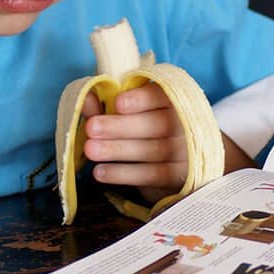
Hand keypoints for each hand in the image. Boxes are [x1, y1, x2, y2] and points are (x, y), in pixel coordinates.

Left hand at [81, 83, 186, 203]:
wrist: (177, 164)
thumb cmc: (147, 128)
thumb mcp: (129, 112)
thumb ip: (107, 104)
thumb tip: (86, 97)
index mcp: (175, 99)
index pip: (162, 95)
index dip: (141, 99)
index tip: (117, 103)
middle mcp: (186, 124)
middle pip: (157, 123)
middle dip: (120, 126)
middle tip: (92, 128)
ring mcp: (187, 152)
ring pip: (152, 150)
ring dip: (117, 150)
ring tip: (90, 149)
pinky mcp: (181, 177)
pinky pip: (152, 175)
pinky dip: (124, 174)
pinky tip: (101, 172)